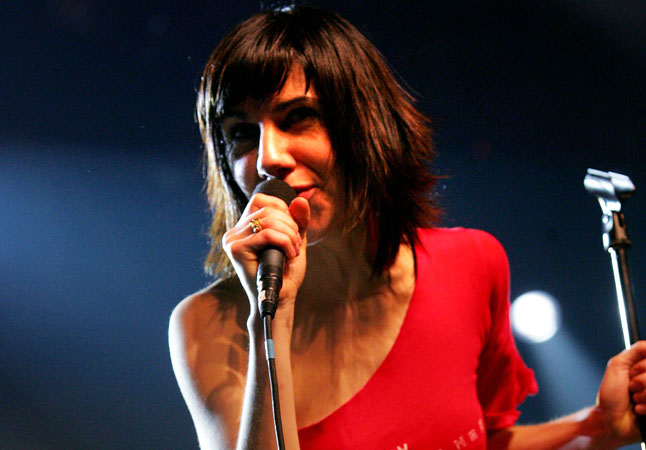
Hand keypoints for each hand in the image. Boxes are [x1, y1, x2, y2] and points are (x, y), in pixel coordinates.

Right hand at [222, 191, 309, 317]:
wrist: (280, 299)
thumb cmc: (285, 272)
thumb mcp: (295, 240)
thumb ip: (298, 220)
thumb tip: (301, 199)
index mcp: (244, 227)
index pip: (261, 200)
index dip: (282, 209)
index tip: (292, 230)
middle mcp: (234, 232)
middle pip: (267, 209)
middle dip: (290, 225)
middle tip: (296, 244)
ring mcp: (232, 240)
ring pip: (268, 221)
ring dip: (289, 234)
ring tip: (293, 251)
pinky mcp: (236, 250)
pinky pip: (266, 235)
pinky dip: (284, 242)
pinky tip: (289, 254)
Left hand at [592, 341, 645, 446]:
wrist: (610, 420)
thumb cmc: (610, 395)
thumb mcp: (617, 365)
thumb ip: (635, 351)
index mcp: (645, 370)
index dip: (643, 367)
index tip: (633, 372)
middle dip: (641, 381)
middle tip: (630, 387)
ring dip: (643, 395)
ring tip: (633, 398)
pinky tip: (638, 409)